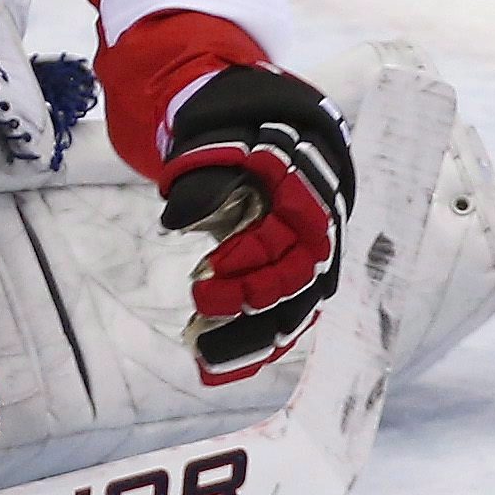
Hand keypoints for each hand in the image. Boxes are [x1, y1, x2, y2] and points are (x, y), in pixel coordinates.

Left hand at [158, 66, 353, 384]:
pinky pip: (285, 318)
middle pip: (293, 286)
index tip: (202, 275)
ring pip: (292, 311)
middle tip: (197, 324)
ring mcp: (311, 260)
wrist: (271, 125)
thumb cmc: (240, 132)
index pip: (284, 242)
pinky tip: (222, 368)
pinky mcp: (298, 279)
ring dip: (253, 341)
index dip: (246, 262)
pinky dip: (258, 345)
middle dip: (247, 312)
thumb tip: (176, 217)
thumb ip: (204, 177)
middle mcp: (317, 235)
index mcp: (305, 197)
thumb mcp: (219, 140)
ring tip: (207, 362)